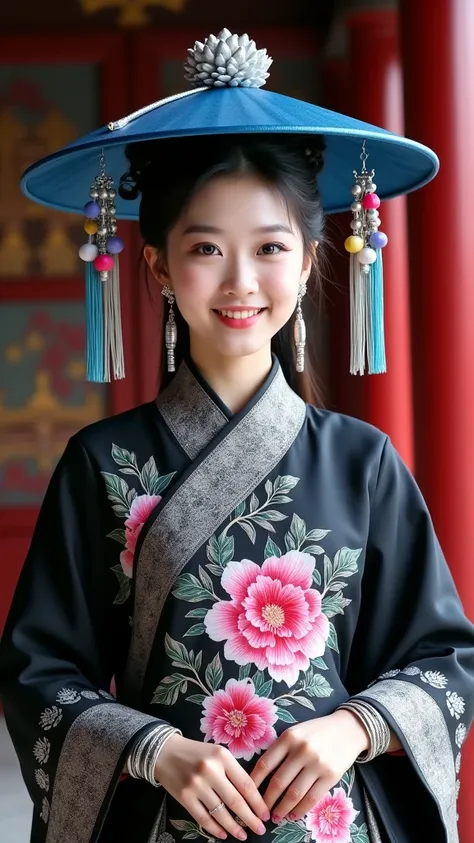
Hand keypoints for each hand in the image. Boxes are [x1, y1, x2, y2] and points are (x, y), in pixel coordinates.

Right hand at [154, 734, 269, 840]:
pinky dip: (215, 828)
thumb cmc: (196, 753)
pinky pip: (203, 818)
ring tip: (243, 835)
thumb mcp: (218, 753)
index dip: (257, 802)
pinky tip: (223, 833)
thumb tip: (251, 797)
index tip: (265, 814)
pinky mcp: (184, 797)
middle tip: (260, 829)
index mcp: (222, 757)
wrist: (165, 751)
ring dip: (234, 827)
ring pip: (220, 812)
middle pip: (235, 801)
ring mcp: (196, 785)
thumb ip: (233, 771)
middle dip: (250, 818)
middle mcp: (210, 770)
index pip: (246, 784)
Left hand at [250, 710, 369, 822]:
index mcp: (289, 737)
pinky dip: (300, 810)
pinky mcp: (331, 775)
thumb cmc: (317, 732)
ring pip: (294, 794)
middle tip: (261, 812)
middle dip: (267, 801)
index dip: (254, 783)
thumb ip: (280, 749)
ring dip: (282, 809)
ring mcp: (317, 763)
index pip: (265, 764)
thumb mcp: (295, 732)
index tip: (248, 795)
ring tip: (276, 817)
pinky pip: (311, 798)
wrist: (348, 729)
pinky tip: (293, 815)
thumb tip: (261, 776)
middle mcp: (302, 749)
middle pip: (278, 782)